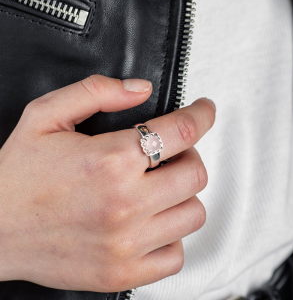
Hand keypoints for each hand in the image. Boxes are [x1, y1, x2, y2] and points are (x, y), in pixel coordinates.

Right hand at [0, 74, 214, 291]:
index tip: (204, 111)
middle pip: (196, 172)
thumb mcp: (45, 115)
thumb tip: (140, 90)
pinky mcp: (122, 272)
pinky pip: (175, 255)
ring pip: (193, 213)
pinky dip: (172, 234)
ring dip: (183, 193)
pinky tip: (151, 221)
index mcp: (109, 160)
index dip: (202, 114)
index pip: (182, 130)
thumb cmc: (16, 174)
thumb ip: (96, 92)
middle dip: (189, 154)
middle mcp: (124, 203)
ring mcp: (126, 243)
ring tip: (160, 185)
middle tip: (172, 151)